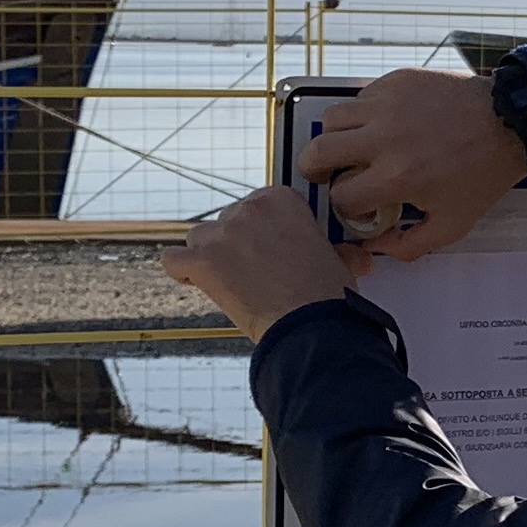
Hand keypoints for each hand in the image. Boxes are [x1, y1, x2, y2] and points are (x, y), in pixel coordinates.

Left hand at [162, 187, 363, 342]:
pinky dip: (182, 272)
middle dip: (236, 245)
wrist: (311, 326)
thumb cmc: (327, 295)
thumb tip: (353, 258)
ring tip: (229, 281)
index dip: (262, 231)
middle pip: (228, 220)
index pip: (258, 205)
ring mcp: (222, 235)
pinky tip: (197, 282)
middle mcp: (249, 209)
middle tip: (253, 273)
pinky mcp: (202, 262)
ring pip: (200, 237)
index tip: (269, 249)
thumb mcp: (338, 261)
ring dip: (209, 255)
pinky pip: (173, 260)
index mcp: (281, 200)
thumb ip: (334, 249)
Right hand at [293, 68, 526, 262]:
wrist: (510, 121)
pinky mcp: (395, 81)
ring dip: (333, 137)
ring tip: (349, 146)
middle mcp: (384, 138)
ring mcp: (387, 104)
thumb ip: (410, 244)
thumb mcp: (453, 224)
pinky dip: (361, 113)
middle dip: (314, 169)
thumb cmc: (483, 172)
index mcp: (396, 176)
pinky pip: (359, 97)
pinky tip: (380, 125)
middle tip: (324, 174)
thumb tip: (375, 247)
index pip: (341, 197)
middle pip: (317, 152)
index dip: (343, 207)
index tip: (356, 206)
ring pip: (331, 118)